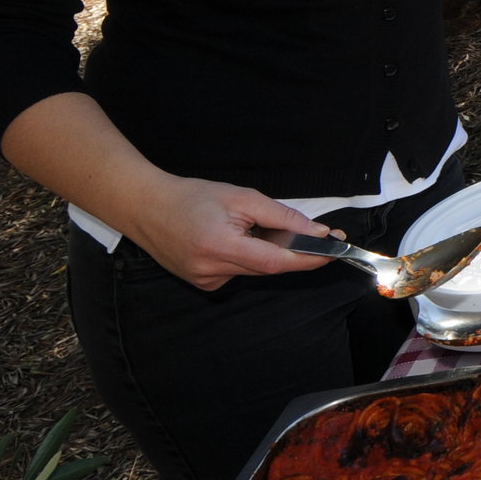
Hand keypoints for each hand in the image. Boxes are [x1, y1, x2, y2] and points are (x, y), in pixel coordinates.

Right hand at [127, 176, 337, 290]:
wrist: (146, 207)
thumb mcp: (241, 197)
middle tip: (317, 233)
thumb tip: (316, 232)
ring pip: (256, 270)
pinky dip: (249, 256)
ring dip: (269, 252)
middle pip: (269, 267)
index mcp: (220, 247)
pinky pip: (240, 271)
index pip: (276, 262)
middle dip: (295, 252)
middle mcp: (212, 271)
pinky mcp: (204, 283)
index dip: (308, 259)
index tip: (334, 251)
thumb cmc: (192, 196)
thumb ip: (281, 216)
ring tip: (255, 226)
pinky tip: (235, 237)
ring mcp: (206, 281)